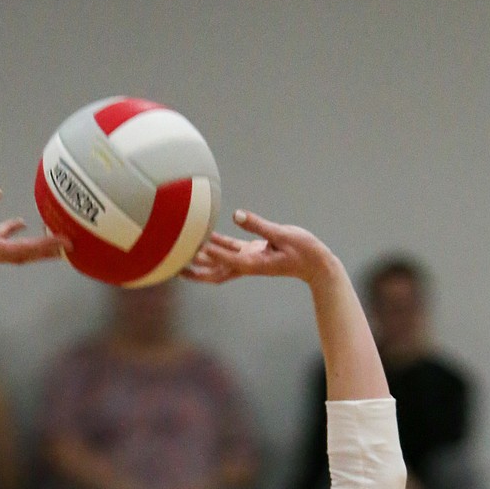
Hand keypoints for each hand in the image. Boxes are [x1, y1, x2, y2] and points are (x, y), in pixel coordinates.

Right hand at [0, 188, 66, 285]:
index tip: (67, 245)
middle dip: (46, 248)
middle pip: (27, 251)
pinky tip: (12, 221)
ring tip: (40, 229)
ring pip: (13, 244)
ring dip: (28, 239)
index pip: (29, 248)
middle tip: (65, 246)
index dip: (48, 246)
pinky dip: (6, 229)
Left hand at [183, 210, 335, 285]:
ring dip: (200, 262)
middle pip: (215, 273)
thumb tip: (237, 215)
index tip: (193, 249)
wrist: (316, 264)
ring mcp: (248, 260)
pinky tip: (203, 237)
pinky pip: (229, 251)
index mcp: (254, 263)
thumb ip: (258, 225)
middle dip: (195, 273)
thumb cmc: (303, 250)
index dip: (209, 254)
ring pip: (218, 265)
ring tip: (179, 256)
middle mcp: (247, 265)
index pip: (227, 259)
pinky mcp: (252, 253)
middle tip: (173, 268)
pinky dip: (215, 246)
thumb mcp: (282, 234)